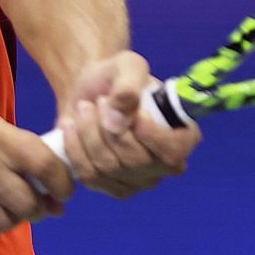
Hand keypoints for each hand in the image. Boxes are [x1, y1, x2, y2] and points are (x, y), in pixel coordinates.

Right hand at [0, 113, 74, 241]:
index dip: (63, 184)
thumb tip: (58, 200)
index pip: (45, 165)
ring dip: (11, 219)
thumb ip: (26, 157)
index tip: (64, 193)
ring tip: (2, 206)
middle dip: (37, 209)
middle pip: (28, 203)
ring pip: (7, 222)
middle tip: (32, 205)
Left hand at [57, 52, 200, 198]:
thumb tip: (118, 121)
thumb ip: (128, 87)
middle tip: (99, 100)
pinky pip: (90, 176)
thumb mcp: (127, 66)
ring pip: (108, 167)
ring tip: (84, 107)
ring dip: (88, 132)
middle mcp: (166, 164)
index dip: (151, 136)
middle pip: (135, 161)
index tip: (134, 113)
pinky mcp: (113, 187)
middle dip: (108, 127)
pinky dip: (75, 148)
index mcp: (183, 135)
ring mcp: (141, 181)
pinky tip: (71, 126)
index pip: (173, 151)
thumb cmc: (117, 77)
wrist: (90, 90)